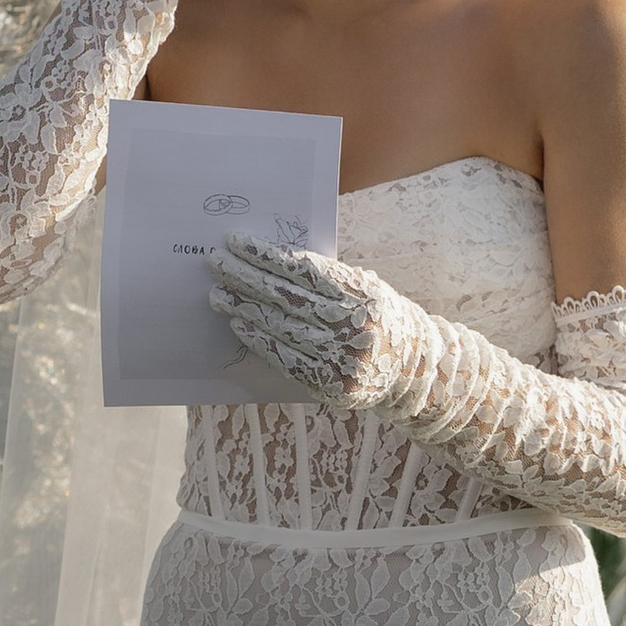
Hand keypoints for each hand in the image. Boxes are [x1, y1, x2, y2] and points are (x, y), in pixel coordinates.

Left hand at [206, 236, 417, 406]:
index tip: (236, 241)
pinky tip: (239, 324)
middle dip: (245, 276)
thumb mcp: (363, 286)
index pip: (301, 267)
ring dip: (244, 307)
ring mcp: (340, 357)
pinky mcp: (329, 384)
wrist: (411, 364)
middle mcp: (350, 325)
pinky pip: (285, 358)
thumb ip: (327, 277)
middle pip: (285, 296)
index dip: (265, 254)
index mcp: (360, 292)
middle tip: (215, 261)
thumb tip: (271, 259)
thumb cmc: (376, 314)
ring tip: (217, 293)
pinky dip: (259, 339)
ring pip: (280, 326)